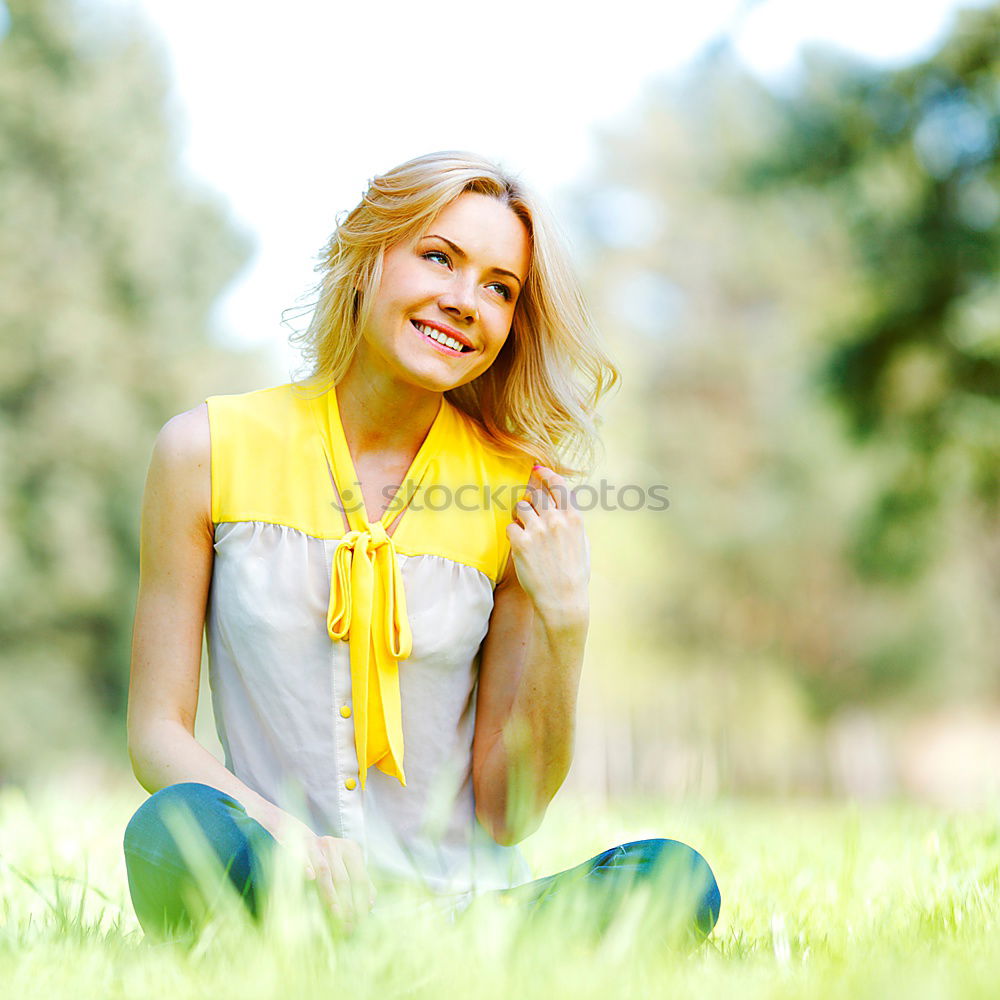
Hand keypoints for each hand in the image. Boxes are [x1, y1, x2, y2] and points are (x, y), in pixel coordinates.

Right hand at [260, 808, 376, 933]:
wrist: (298, 834)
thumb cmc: (325, 856)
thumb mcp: (345, 864)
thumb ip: (359, 880)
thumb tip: (370, 904)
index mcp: (351, 850)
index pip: (360, 879)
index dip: (361, 900)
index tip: (361, 920)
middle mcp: (336, 846)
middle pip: (344, 879)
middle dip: (347, 904)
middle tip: (349, 926)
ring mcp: (318, 845)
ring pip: (326, 872)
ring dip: (331, 895)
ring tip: (336, 915)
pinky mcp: (301, 845)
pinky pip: (304, 857)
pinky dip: (307, 866)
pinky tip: (310, 878)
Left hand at [506, 465, 589, 620]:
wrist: (563, 600)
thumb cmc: (574, 575)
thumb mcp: (582, 543)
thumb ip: (571, 522)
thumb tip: (561, 506)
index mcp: (574, 518)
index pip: (558, 485)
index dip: (546, 474)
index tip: (538, 470)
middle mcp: (556, 520)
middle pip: (536, 493)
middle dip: (531, 497)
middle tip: (530, 508)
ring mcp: (537, 530)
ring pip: (521, 507)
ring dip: (521, 515)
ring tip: (526, 530)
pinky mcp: (521, 543)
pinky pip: (511, 526)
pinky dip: (513, 533)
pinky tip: (520, 545)